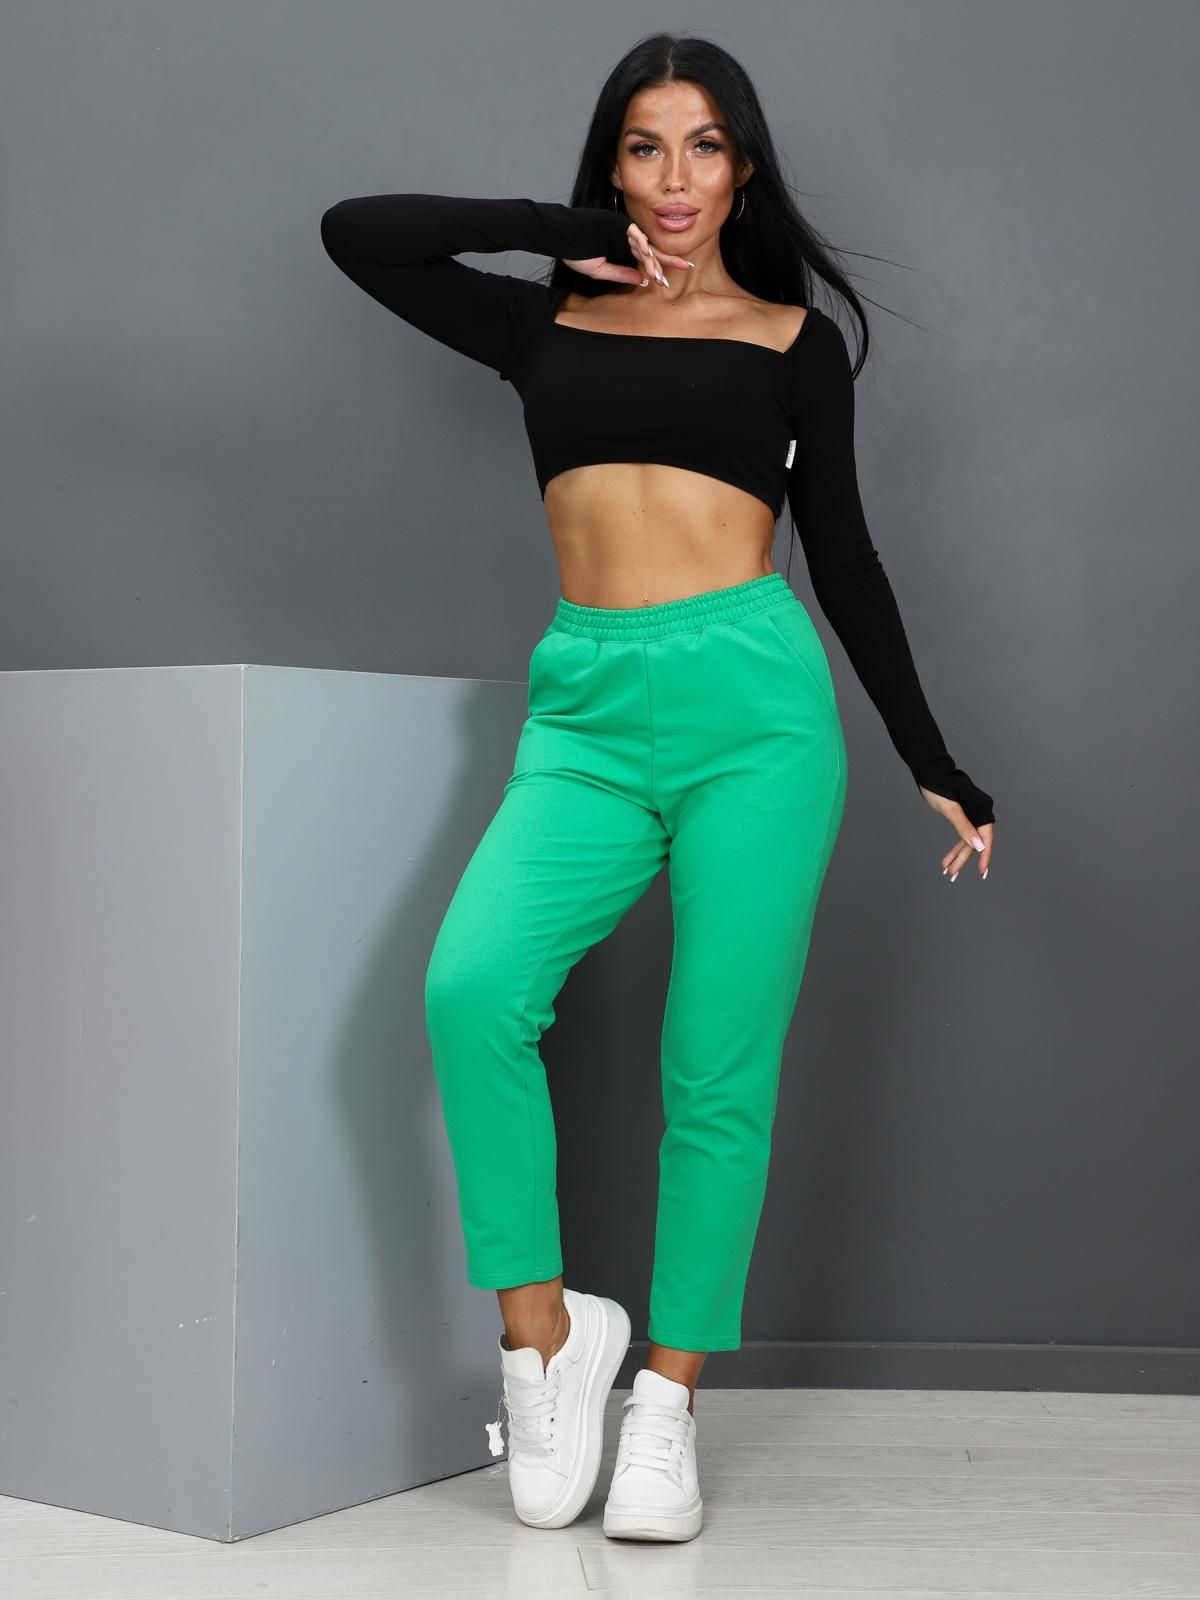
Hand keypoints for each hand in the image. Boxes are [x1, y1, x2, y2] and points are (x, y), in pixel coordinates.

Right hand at [564, 221, 693, 286]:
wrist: (559, 234)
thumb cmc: (575, 250)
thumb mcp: (599, 270)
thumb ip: (620, 274)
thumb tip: (640, 281)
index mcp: (623, 246)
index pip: (645, 257)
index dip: (657, 268)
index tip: (667, 280)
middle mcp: (626, 237)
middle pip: (652, 249)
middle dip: (668, 260)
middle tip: (686, 267)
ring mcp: (622, 229)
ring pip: (643, 245)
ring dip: (652, 261)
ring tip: (660, 276)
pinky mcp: (616, 223)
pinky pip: (632, 235)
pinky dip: (640, 246)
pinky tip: (648, 258)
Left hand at [918, 785, 992, 882]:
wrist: (929, 770)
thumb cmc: (938, 786)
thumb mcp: (949, 809)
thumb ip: (964, 827)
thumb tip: (979, 845)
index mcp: (981, 808)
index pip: (986, 837)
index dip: (984, 856)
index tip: (981, 871)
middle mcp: (980, 810)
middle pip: (974, 841)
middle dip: (963, 859)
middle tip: (952, 875)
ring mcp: (972, 812)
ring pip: (967, 840)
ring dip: (958, 856)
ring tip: (947, 871)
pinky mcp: (964, 814)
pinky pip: (962, 834)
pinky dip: (955, 847)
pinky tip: (948, 859)